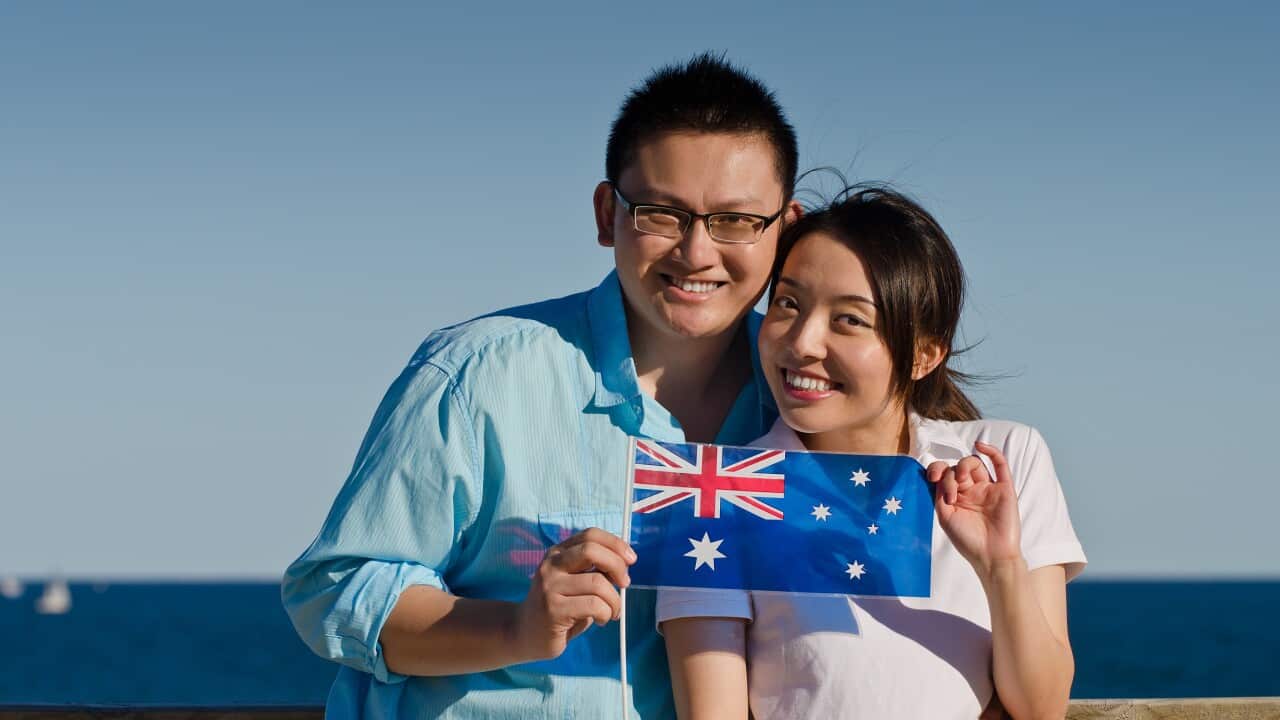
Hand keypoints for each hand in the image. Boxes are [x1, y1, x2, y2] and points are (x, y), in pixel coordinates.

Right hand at [512, 527, 635, 660]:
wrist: (524, 633)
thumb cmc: (558, 607)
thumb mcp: (574, 582)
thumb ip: (593, 570)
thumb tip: (624, 565)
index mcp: (558, 552)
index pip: (590, 535)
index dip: (615, 544)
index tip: (631, 559)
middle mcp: (551, 564)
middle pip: (591, 550)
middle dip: (617, 565)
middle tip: (625, 583)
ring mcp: (550, 586)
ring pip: (597, 583)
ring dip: (614, 600)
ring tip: (612, 611)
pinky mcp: (553, 609)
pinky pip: (593, 605)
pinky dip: (606, 613)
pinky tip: (602, 620)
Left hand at [927, 442, 1021, 578]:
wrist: (991, 556)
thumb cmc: (967, 540)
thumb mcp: (945, 516)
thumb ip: (940, 493)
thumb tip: (939, 473)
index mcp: (956, 497)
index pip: (945, 474)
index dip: (937, 470)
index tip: (932, 478)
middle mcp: (972, 491)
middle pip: (958, 468)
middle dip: (950, 475)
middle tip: (950, 493)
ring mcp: (988, 489)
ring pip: (975, 464)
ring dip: (964, 465)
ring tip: (961, 480)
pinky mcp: (1005, 489)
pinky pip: (1000, 465)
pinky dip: (991, 452)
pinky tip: (980, 445)